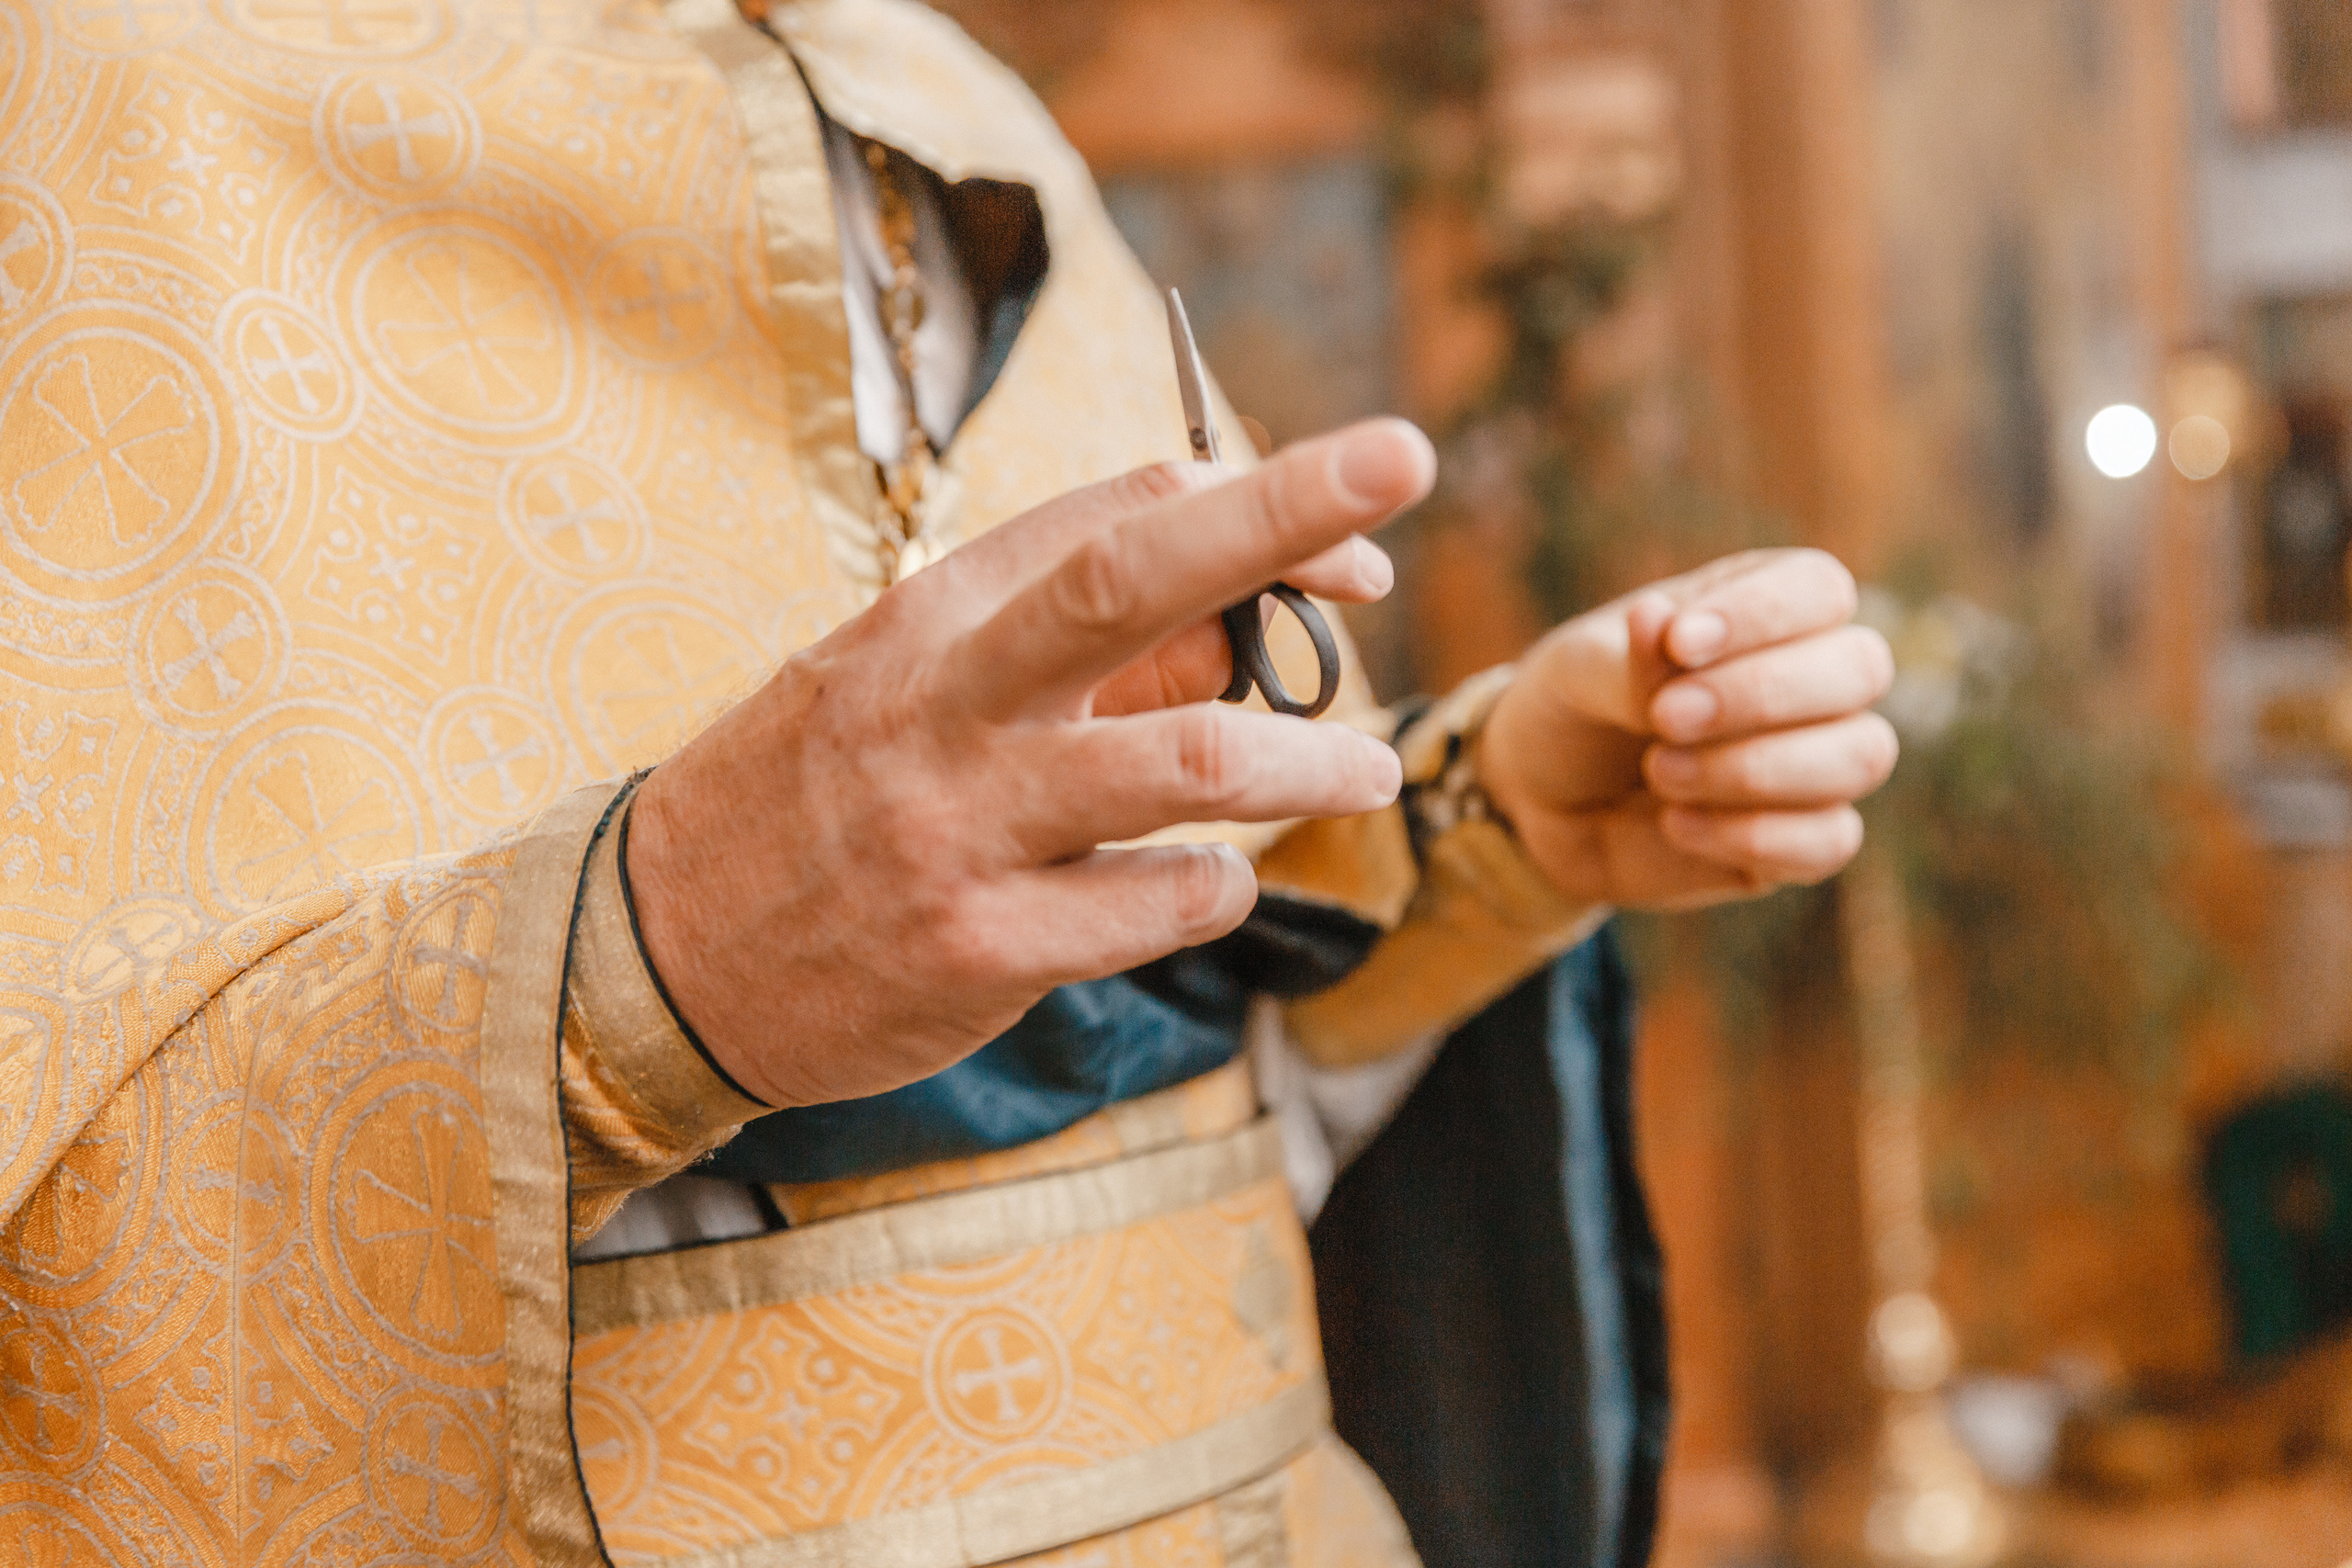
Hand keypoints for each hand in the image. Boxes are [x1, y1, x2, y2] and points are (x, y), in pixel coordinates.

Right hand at [627, 420, 1434, 1107]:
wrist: (655, 955)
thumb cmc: (812, 796)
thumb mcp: (906, 682)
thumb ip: (1063, 642)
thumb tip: (1242, 592)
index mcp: (929, 614)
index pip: (1115, 514)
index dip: (1259, 504)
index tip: (1360, 518)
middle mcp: (942, 701)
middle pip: (1132, 576)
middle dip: (1280, 506)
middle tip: (1404, 455)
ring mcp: (959, 827)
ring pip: (1182, 759)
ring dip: (1305, 757)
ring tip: (1364, 771)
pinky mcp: (978, 950)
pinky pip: (1155, 908)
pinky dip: (1216, 889)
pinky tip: (1214, 885)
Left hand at [1479, 549, 1896, 909]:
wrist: (1540, 803)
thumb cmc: (1574, 709)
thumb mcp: (1577, 672)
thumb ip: (1626, 657)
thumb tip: (1658, 619)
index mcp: (1766, 604)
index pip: (1819, 588)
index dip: (1762, 616)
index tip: (1678, 645)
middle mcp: (1812, 674)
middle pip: (1861, 666)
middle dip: (1761, 694)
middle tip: (1665, 718)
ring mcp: (1817, 758)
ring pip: (1862, 754)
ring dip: (1755, 768)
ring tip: (1658, 772)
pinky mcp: (1805, 837)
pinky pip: (1832, 840)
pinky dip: (1752, 835)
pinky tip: (1675, 824)